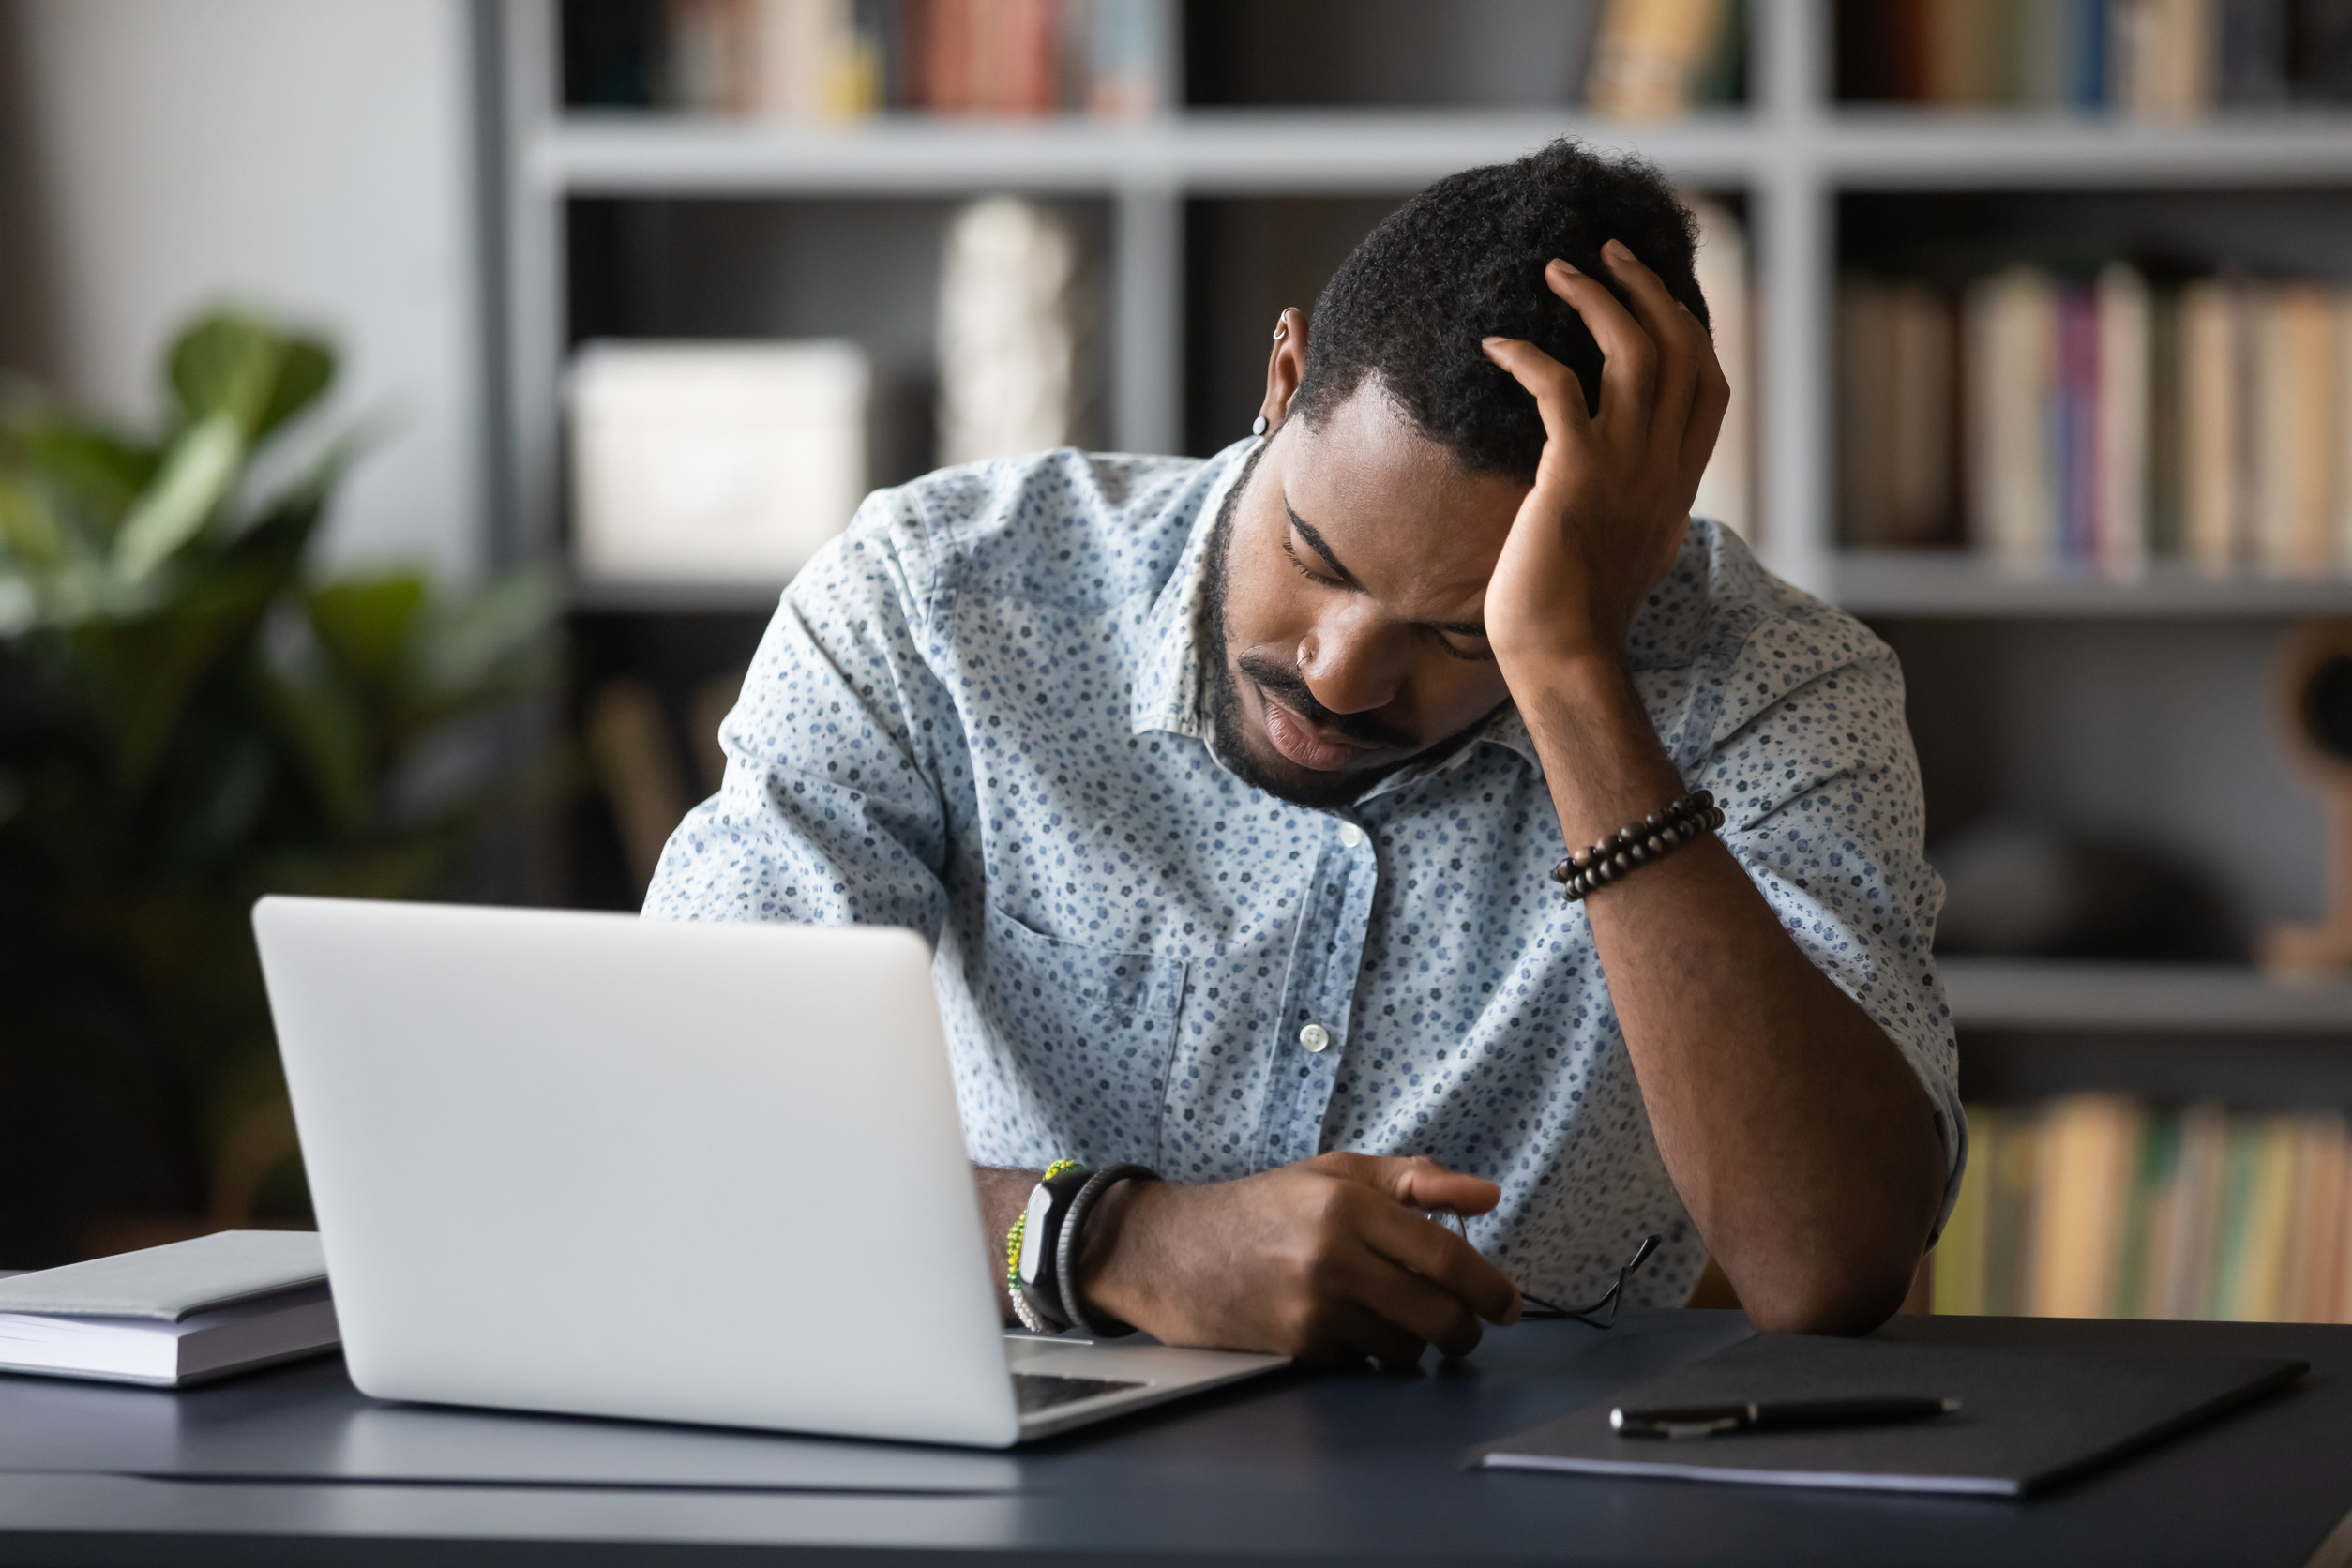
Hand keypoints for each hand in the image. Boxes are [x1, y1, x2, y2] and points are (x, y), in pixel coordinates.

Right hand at [1074, 1153, 1522, 1366]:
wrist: (1171, 1251)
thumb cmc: (1262, 1207)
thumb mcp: (1334, 1172)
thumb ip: (1414, 1180)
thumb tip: (1487, 1197)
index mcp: (1350, 1204)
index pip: (1448, 1257)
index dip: (1491, 1288)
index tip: (1510, 1306)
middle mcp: (1335, 1257)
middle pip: (1438, 1314)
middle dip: (1466, 1330)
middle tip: (1468, 1328)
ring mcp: (1314, 1309)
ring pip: (1407, 1348)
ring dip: (1418, 1345)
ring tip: (1402, 1322)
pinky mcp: (1297, 1348)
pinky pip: (1364, 1363)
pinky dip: (1371, 1353)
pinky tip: (1351, 1329)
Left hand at [1478, 240, 1729, 677]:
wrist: (1563, 660)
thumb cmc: (1577, 618)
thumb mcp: (1628, 553)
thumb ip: (1638, 509)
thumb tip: (1631, 492)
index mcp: (1679, 484)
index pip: (1711, 386)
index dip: (1690, 328)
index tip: (1656, 293)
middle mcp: (1663, 468)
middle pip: (1681, 348)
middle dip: (1647, 288)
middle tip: (1606, 252)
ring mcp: (1625, 468)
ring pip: (1634, 351)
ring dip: (1596, 299)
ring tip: (1555, 271)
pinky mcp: (1575, 474)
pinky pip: (1560, 389)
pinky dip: (1528, 356)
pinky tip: (1496, 346)